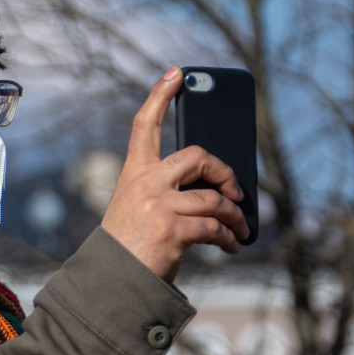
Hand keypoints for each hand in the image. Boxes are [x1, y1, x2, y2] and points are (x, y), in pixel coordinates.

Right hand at [101, 68, 246, 282]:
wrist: (112, 281)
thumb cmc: (132, 246)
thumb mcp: (141, 209)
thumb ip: (169, 192)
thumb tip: (218, 192)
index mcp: (135, 173)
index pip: (145, 125)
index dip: (161, 96)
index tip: (178, 73)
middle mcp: (145, 182)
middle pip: (198, 156)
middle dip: (225, 172)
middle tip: (235, 193)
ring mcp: (159, 204)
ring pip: (215, 199)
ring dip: (235, 216)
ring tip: (241, 229)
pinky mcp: (173, 229)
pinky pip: (216, 227)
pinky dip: (231, 237)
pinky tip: (234, 245)